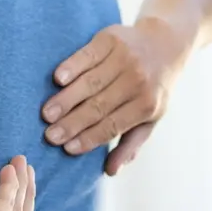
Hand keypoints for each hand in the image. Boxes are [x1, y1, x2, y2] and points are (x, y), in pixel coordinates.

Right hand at [42, 17, 189, 175]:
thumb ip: (130, 145)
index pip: (113, 126)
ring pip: (91, 83)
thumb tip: (111, 171)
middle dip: (72, 123)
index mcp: (147, 105)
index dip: (89, 138)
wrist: (165, 44)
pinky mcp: (111, 39)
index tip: (67, 148)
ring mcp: (124, 59)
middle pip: (99, 106)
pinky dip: (73, 67)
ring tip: (46, 114)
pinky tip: (58, 79)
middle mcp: (137, 82)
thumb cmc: (153, 89)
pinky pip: (88, 55)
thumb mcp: (150, 118)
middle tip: (50, 136)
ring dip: (67, 99)